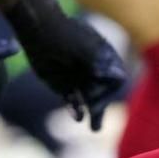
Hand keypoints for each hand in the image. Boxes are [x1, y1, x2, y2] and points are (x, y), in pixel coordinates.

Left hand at [5, 0, 126, 130]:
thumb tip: (120, 76)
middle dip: (101, 107)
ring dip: (92, 112)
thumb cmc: (64, 34)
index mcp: (105, 59)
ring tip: (94, 128)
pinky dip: (75, 109)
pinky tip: (76, 116)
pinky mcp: (63, 86)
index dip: (110, 90)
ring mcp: (79, 78)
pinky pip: (72, 101)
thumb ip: (100, 63)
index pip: (116, 80)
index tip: (98, 95)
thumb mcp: (84, 47)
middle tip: (97, 123)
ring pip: (89, 100)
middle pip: (103, 93)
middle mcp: (94, 70)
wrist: (38, 29)